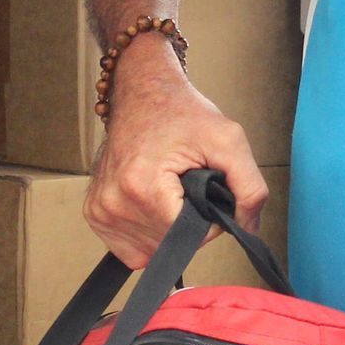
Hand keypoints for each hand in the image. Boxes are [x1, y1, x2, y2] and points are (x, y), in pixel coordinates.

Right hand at [84, 40, 268, 267]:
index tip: (203, 184)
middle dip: (189, 221)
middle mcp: (112, 203)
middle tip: (186, 182)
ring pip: (153, 251)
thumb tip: (248, 230)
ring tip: (168, 188)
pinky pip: (132, 250)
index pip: (190, 236)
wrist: (143, 93)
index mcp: (141, 187)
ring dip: (169, 228)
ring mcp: (100, 211)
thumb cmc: (182, 113)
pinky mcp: (95, 215)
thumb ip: (250, 188)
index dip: (208, 216)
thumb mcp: (229, 140)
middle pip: (171, 245)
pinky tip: (153, 202)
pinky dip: (149, 233)